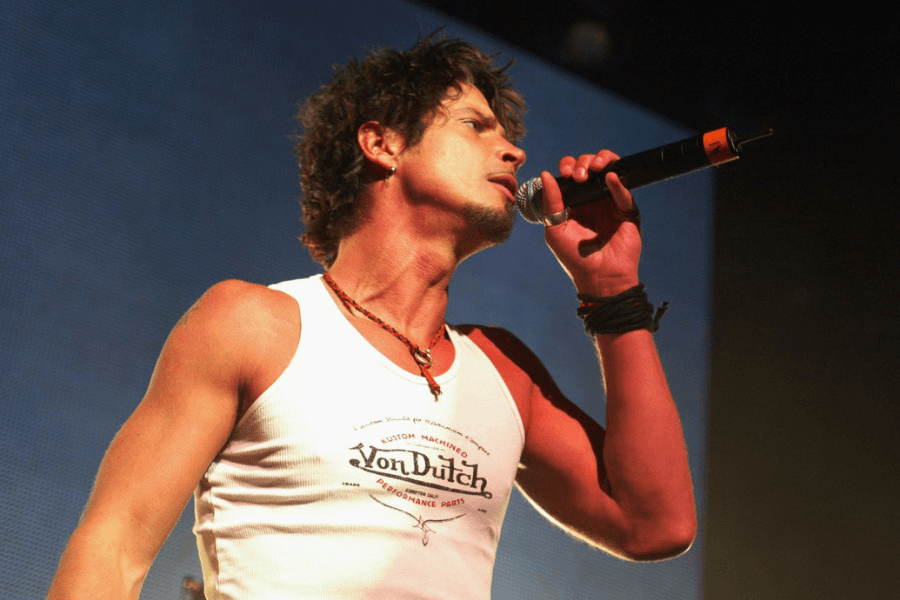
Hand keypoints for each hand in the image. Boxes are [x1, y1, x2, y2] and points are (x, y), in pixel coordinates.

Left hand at [541, 150, 641, 296]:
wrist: (599, 278)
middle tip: (579, 176)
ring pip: (610, 171)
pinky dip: (618, 182)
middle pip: (591, 167)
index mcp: (575, 202)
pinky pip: (624, 192)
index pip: (572, 173)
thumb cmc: (574, 258)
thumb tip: (545, 175)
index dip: (569, 166)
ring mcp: (611, 204)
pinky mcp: (627, 212)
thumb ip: (551, 202)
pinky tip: (610, 177)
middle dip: (584, 163)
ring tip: (595, 168)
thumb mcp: (555, 229)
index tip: (566, 173)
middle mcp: (593, 200)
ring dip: (603, 161)